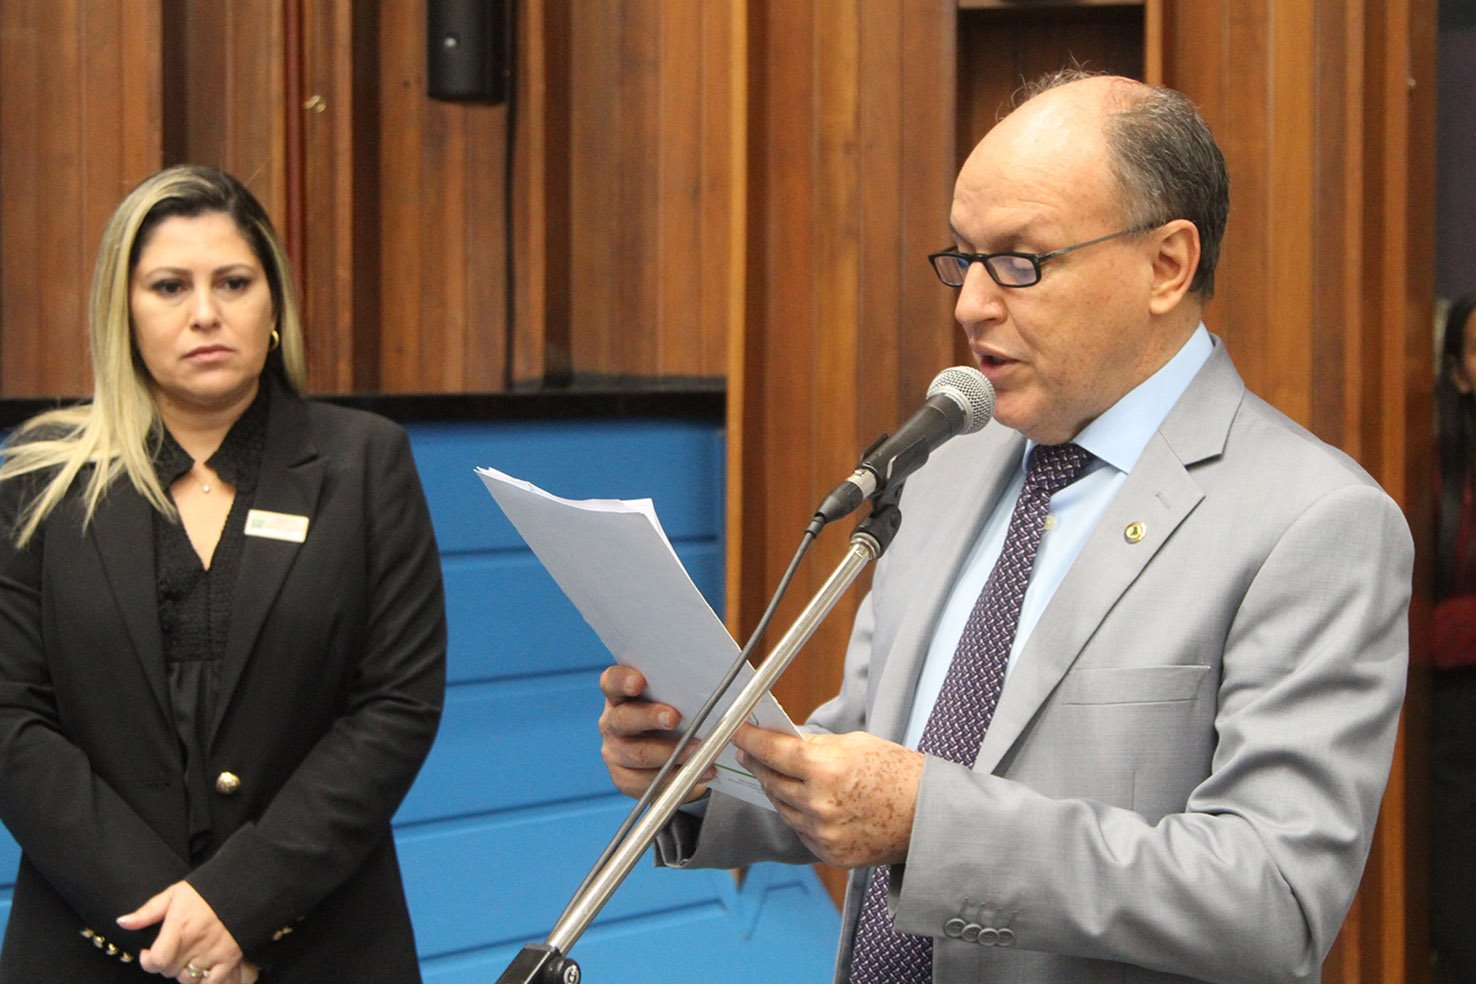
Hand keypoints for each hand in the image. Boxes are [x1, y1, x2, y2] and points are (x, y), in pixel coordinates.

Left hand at [117, 881, 246, 982]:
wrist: (246, 885)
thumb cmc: (207, 889)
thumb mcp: (175, 893)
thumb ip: (147, 911)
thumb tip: (122, 923)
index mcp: (179, 928)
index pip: (156, 961)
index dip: (148, 961)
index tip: (149, 952)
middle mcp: (195, 944)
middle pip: (169, 972)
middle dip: (166, 964)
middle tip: (172, 952)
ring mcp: (214, 953)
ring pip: (188, 980)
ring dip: (184, 973)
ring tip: (188, 959)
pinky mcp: (230, 958)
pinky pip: (212, 982)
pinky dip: (204, 981)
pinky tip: (202, 971)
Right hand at [599, 665, 713, 800]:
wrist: (671, 756)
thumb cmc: (678, 716)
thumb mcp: (677, 697)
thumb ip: (684, 686)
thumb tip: (722, 673)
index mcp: (620, 695)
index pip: (611, 682)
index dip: (622, 680)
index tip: (639, 681)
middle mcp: (613, 722)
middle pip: (623, 719)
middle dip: (650, 717)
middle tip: (674, 717)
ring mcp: (616, 751)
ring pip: (637, 754)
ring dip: (670, 753)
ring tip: (698, 750)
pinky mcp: (625, 778)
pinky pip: (648, 782)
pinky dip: (676, 777)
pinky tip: (699, 772)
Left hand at [733, 725, 923, 867]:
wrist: (930, 816)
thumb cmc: (899, 773)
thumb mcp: (856, 744)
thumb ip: (816, 747)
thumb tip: (786, 743)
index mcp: (826, 770)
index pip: (773, 752)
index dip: (750, 740)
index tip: (738, 732)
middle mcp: (819, 804)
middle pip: (772, 781)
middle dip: (759, 763)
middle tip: (752, 752)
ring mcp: (823, 833)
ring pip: (783, 808)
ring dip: (778, 790)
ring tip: (778, 775)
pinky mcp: (830, 854)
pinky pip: (801, 830)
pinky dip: (800, 815)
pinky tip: (807, 802)